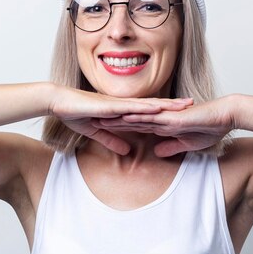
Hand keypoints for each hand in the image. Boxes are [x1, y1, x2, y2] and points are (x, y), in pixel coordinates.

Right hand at [48, 85, 193, 154]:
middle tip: (193, 104)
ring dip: (167, 104)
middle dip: (173, 105)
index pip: (148, 110)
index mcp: (122, 109)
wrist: (59, 102)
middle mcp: (123, 104)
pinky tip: (160, 108)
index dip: (165, 110)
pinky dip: (147, 107)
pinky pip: (132, 107)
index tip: (181, 111)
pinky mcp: (111, 105)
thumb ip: (112, 140)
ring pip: (148, 104)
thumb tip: (126, 152)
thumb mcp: (97, 131)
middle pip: (154, 104)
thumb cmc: (75, 113)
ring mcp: (118, 103)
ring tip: (184, 105)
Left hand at [91, 96, 234, 156]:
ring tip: (98, 118)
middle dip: (110, 121)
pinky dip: (137, 116)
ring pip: (136, 116)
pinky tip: (123, 116)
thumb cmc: (210, 128)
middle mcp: (160, 117)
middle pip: (129, 119)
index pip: (135, 125)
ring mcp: (165, 116)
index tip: (100, 127)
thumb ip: (170, 146)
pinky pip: (152, 117)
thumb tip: (156, 152)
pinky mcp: (173, 117)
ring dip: (117, 118)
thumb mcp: (186, 142)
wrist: (226, 116)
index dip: (117, 126)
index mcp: (162, 124)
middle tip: (89, 120)